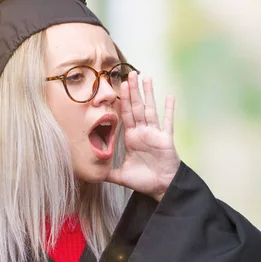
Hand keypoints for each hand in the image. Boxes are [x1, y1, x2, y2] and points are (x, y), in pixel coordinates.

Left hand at [106, 72, 179, 201]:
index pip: (125, 115)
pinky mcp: (165, 139)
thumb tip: (90, 174)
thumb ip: (106, 172)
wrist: (161, 188)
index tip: (118, 86)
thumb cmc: (143, 181)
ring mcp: (154, 134)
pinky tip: (170, 96)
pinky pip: (168, 122)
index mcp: (132, 137)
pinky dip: (169, 109)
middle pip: (136, 107)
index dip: (121, 100)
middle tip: (129, 74)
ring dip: (148, 94)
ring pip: (150, 110)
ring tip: (146, 78)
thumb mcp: (120, 176)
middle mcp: (143, 132)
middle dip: (132, 91)